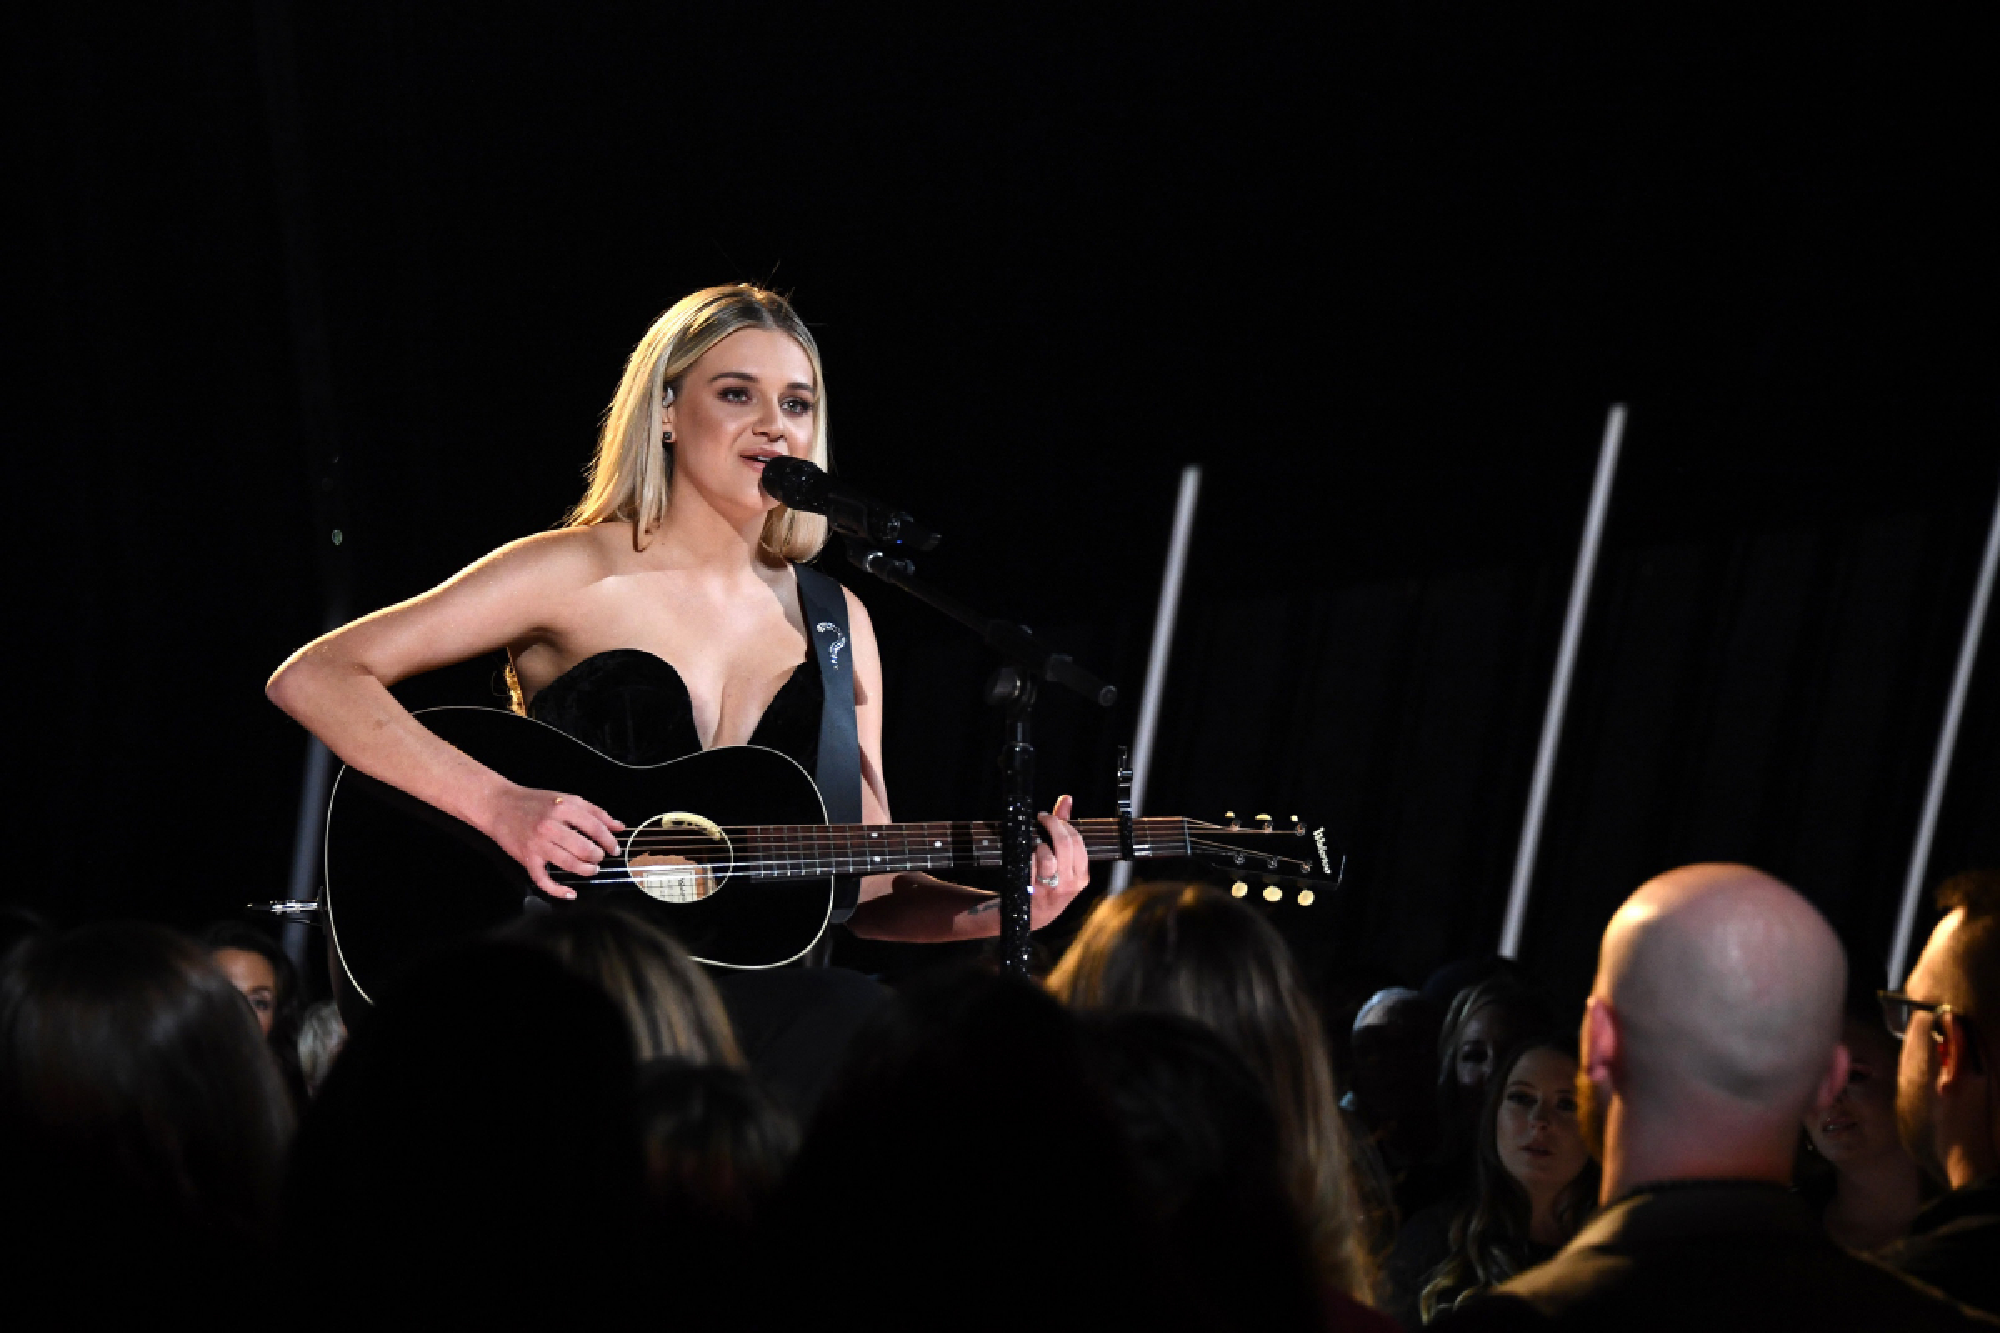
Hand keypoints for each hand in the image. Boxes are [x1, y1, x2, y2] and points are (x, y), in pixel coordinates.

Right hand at [484, 784, 623, 899]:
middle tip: (600, 858)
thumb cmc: (534, 802)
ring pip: (569, 864)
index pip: (596, 828)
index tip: (614, 849)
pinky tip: (570, 893)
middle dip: (598, 857)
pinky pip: (544, 880)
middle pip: (585, 849)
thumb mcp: (566, 799)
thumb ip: (595, 812)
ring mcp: (538, 844)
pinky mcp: (527, 858)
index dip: (609, 842)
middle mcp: (551, 826)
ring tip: (591, 869)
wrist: (499, 805)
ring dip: (586, 870)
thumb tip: (619, 826)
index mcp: (564, 808)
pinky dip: (558, 890)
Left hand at [1030, 794, 1089, 926]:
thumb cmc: (1049, 884)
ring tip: (1035, 845)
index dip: (1063, 825)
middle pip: (1064, 844)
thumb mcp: (1064, 862)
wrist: (1031, 917)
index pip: (1078, 842)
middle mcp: (1070, 884)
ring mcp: (1051, 890)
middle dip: (1051, 825)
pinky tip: (1027, 858)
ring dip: (1038, 845)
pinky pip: (1029, 866)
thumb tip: (1066, 799)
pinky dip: (1027, 857)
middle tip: (1041, 818)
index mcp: (1082, 877)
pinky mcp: (1033, 893)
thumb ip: (1065, 828)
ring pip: (1047, 856)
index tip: (1051, 818)